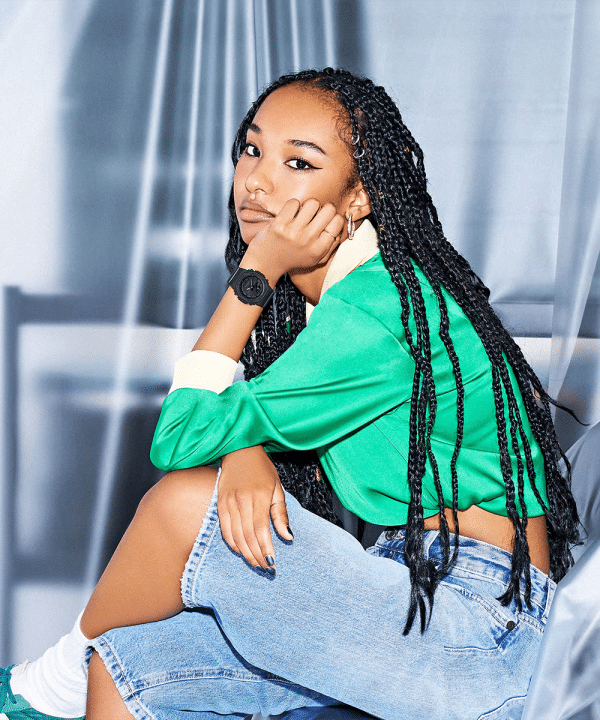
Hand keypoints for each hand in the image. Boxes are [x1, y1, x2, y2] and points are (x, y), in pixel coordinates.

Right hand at [217, 446, 292, 570]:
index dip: (266, 549)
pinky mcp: (219, 503)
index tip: (273, 563)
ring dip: (246, 553)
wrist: (239, 450)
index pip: (261, 530)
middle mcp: (242, 501)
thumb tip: (287, 537)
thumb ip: (280, 513)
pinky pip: (224, 529)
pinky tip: (241, 551)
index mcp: (259, 497)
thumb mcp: (277, 488)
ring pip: (236, 536)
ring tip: (256, 563)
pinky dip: (232, 543)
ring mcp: (228, 502)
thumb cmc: (262, 469)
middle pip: (248, 536)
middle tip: (266, 568)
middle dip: (257, 555)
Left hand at [241, 198, 344, 284]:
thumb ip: (331, 246)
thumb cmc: (292, 259)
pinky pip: (294, 203)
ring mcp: (294, 232)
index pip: (338, 222)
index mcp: (319, 249)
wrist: (265, 264)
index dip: (333, 218)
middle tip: (315, 215)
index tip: (325, 221)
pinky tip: (289, 215)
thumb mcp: (315, 259)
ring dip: (308, 205)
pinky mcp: (280, 224)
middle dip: (323, 208)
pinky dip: (293, 206)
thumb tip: (340, 228)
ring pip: (313, 203)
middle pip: (329, 209)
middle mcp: (308, 240)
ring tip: (302, 214)